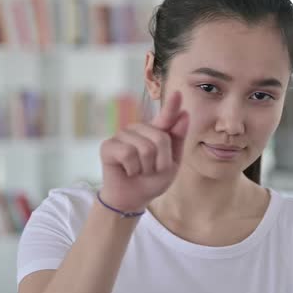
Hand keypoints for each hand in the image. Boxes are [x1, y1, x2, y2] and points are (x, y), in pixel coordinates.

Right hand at [99, 91, 188, 211]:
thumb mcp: (171, 163)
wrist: (132, 199)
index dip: (172, 106)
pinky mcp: (108, 145)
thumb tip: (184, 114)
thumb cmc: (151, 180)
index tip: (179, 93)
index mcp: (156, 131)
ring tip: (139, 171)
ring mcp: (122, 135)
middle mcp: (138, 128)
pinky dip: (132, 169)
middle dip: (160, 163)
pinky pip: (128, 154)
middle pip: (161, 139)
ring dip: (146, 168)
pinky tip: (127, 171)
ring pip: (145, 148)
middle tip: (151, 170)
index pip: (166, 116)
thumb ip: (177, 140)